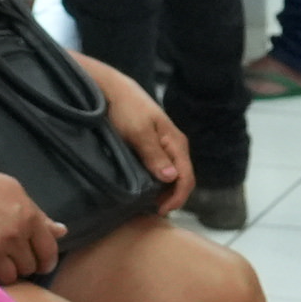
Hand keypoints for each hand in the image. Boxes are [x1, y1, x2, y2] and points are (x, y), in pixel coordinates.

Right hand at [0, 161, 62, 280]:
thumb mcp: (16, 193)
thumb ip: (39, 215)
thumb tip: (61, 231)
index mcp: (29, 218)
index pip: (48, 251)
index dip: (47, 261)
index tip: (43, 264)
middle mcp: (14, 235)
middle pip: (29, 267)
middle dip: (24, 264)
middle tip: (16, 258)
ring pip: (10, 276)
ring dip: (7, 271)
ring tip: (1, 262)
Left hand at [85, 57, 195, 202]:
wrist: (113, 90)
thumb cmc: (126, 109)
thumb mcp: (138, 132)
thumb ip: (154, 154)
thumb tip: (171, 177)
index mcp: (176, 143)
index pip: (187, 177)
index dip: (177, 197)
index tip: (159, 210)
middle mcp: (175, 147)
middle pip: (183, 179)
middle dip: (172, 197)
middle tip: (152, 211)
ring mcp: (166, 147)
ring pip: (173, 176)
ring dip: (164, 192)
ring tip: (148, 204)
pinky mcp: (155, 148)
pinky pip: (162, 169)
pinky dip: (157, 183)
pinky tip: (145, 189)